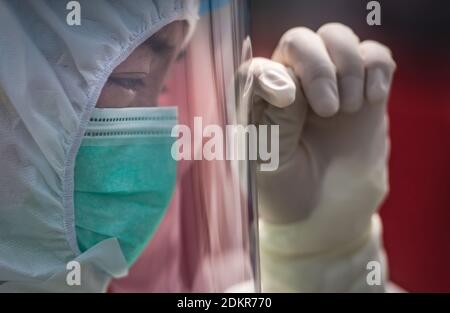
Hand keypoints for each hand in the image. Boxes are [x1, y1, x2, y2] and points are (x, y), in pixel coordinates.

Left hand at [249, 23, 395, 251]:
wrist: (324, 214)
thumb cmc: (285, 190)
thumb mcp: (267, 165)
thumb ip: (273, 123)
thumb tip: (288, 84)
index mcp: (257, 103)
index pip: (258, 67)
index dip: (273, 75)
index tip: (289, 101)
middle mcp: (290, 86)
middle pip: (300, 41)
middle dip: (319, 67)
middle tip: (329, 110)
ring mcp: (328, 85)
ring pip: (336, 38)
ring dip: (348, 66)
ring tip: (350, 109)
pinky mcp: (361, 92)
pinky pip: (375, 55)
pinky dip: (377, 68)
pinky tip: (371, 98)